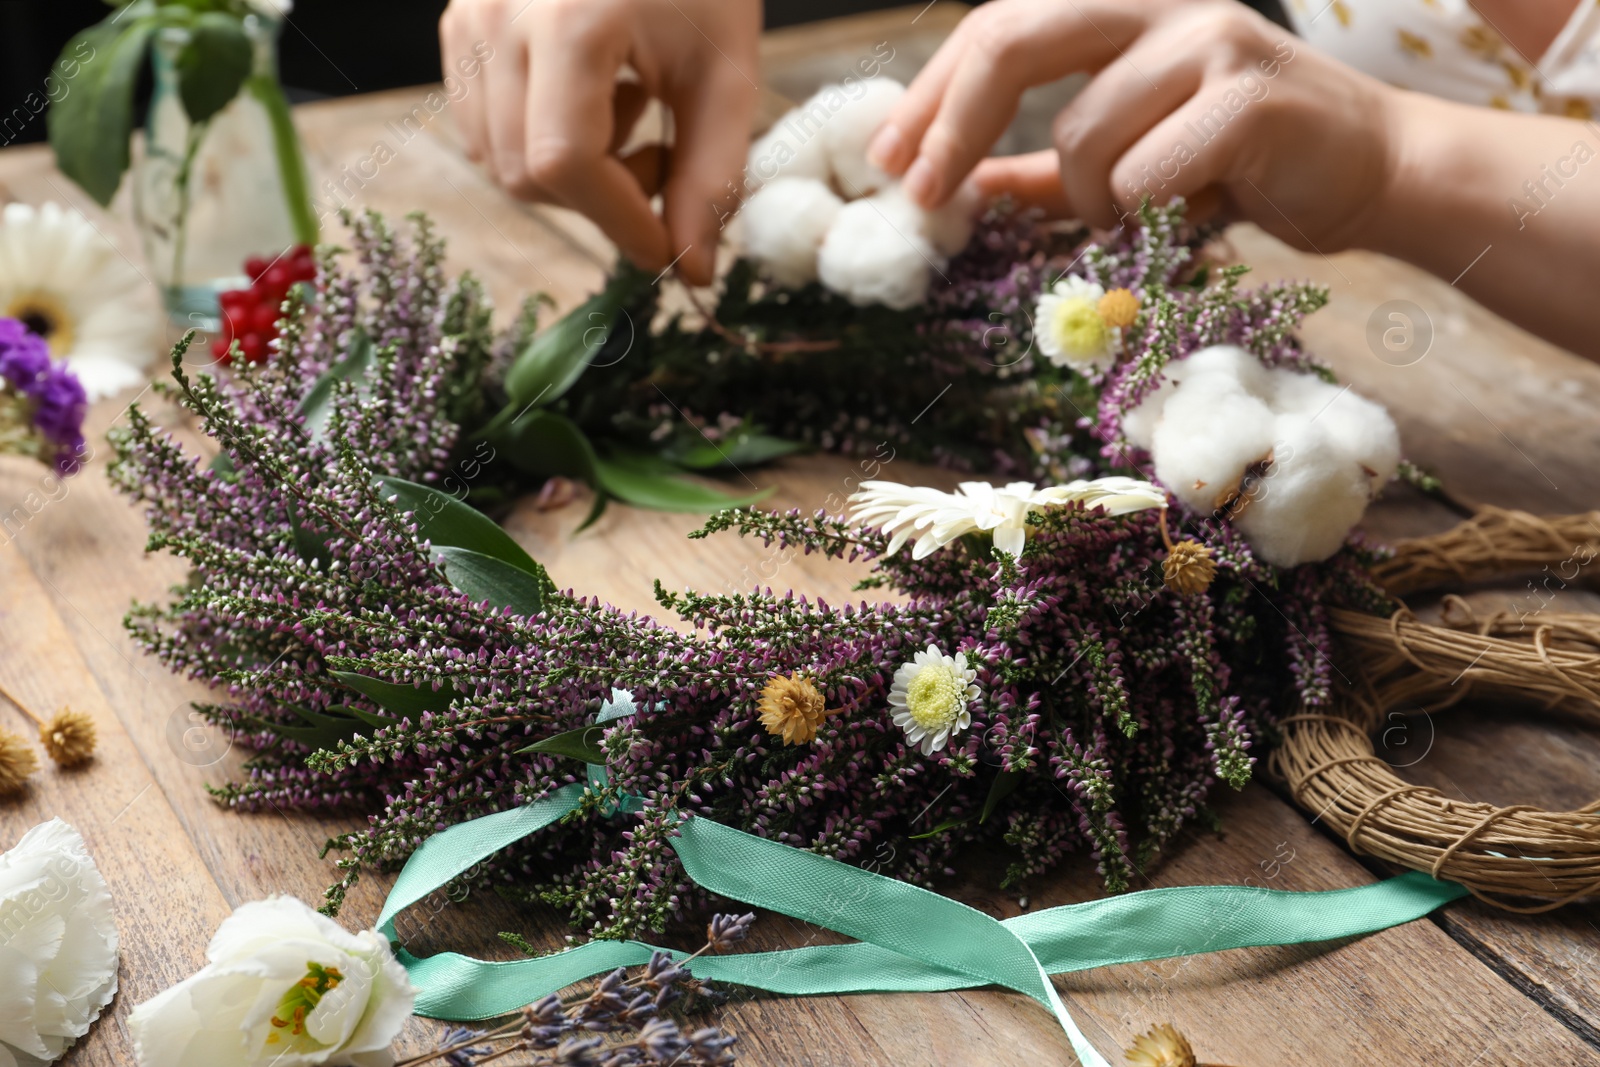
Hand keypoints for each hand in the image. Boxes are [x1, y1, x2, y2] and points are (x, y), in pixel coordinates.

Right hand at [439, 0, 760, 282]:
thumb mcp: (725, 76)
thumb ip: (711, 178)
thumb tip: (694, 270)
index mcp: (569, 24)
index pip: (566, 163)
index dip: (619, 221)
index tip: (669, 250)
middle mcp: (497, 19)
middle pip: (527, 173)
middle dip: (601, 198)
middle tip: (661, 164)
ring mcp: (468, 20)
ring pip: (499, 159)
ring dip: (571, 174)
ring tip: (632, 118)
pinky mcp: (458, 24)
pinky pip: (485, 126)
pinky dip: (540, 141)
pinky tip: (593, 98)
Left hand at [867, 0, 1398, 252]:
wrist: (1376, 170)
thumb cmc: (1246, 166)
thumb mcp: (1129, 163)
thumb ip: (1047, 172)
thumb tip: (964, 189)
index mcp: (1124, 13)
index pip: (998, 28)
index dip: (932, 96)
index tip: (888, 161)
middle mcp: (1162, 7)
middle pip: (1014, 38)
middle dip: (951, 125)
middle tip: (923, 195)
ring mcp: (1209, 41)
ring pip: (1080, 137)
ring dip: (1090, 202)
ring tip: (1143, 213)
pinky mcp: (1249, 97)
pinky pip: (1143, 175)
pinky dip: (1146, 215)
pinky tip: (1192, 211)